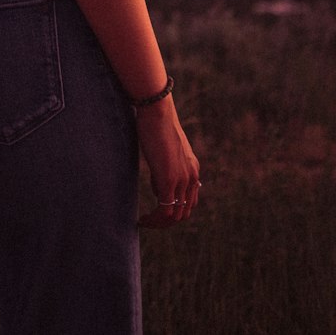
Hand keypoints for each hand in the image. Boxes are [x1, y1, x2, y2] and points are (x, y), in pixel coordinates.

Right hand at [135, 95, 200, 228]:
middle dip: (167, 221)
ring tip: (145, 222)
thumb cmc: (156, 124)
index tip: (157, 211)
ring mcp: (181, 179)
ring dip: (160, 223)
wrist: (157, 110)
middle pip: (185, 213)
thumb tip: (158, 185)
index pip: (189, 201)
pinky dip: (154, 220)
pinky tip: (142, 219)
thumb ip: (166, 167)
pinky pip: (165, 211)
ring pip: (175, 216)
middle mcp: (191, 177)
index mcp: (193, 169)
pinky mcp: (168, 179)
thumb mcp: (165, 150)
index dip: (174, 211)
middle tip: (149, 221)